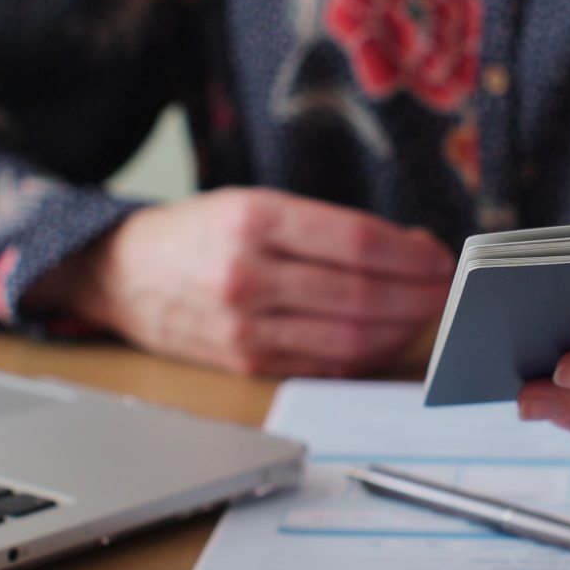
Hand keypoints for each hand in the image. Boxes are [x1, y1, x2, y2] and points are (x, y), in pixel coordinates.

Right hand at [25, 187, 453, 375]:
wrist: (122, 274)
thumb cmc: (201, 233)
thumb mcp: (258, 203)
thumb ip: (332, 227)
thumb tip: (413, 248)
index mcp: (253, 220)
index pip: (358, 244)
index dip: (413, 256)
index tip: (441, 258)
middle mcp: (247, 275)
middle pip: (361, 296)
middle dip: (419, 297)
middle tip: (447, 292)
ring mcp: (245, 327)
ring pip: (349, 338)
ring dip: (401, 330)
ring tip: (425, 315)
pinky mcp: (246, 364)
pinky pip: (324, 366)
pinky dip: (366, 356)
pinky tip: (386, 339)